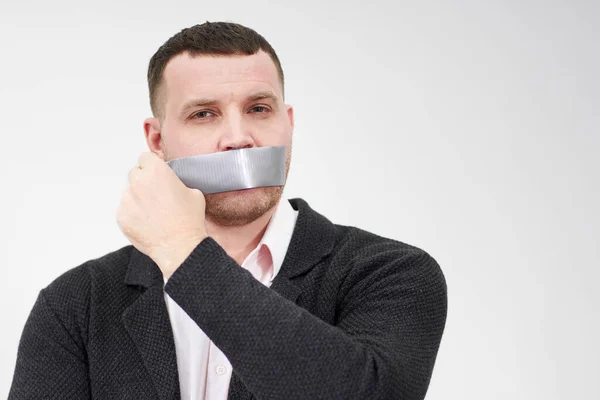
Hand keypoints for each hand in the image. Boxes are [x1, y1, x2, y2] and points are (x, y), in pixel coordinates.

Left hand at [116, 151, 207, 278]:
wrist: (180, 245)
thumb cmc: (189, 220)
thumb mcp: (194, 193)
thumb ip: (177, 182)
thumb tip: (172, 184)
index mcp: (157, 171)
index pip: (144, 158)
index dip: (151, 166)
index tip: (154, 173)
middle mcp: (139, 182)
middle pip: (135, 173)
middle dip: (143, 181)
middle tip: (155, 195)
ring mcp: (127, 200)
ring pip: (129, 193)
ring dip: (137, 199)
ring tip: (153, 213)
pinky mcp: (121, 216)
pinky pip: (125, 210)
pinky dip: (133, 214)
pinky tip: (148, 222)